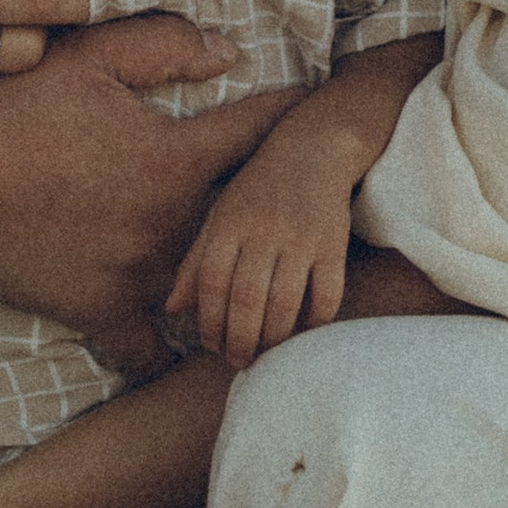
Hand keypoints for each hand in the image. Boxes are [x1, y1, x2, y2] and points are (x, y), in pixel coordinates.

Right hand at [0, 16, 299, 360]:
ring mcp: (138, 276)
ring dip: (229, 275)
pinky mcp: (102, 313)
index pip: (255, 133)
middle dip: (268, 204)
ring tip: (253, 271)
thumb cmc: (9, 116)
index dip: (286, 115)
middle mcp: (168, 224)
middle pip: (246, 219)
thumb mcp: (84, 59)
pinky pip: (150, 346)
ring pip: (209, 285)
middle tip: (290, 196)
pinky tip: (178, 336)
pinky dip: (164, 343)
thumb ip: (160, 47)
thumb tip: (228, 51)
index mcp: (172, 158)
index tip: (308, 108)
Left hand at [167, 108, 360, 365]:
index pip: (211, 282)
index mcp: (229, 223)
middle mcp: (263, 230)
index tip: (211, 345)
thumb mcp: (218, 216)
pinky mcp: (334, 244)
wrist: (313, 148)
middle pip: (246, 298)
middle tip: (238, 360)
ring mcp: (301, 237)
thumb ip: (196, 262)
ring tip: (265, 353)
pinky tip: (302, 333)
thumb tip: (173, 309)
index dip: (208, 321)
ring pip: (285, 302)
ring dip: (273, 338)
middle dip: (239, 339)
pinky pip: (327, 294)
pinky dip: (314, 321)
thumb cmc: (257, 189)